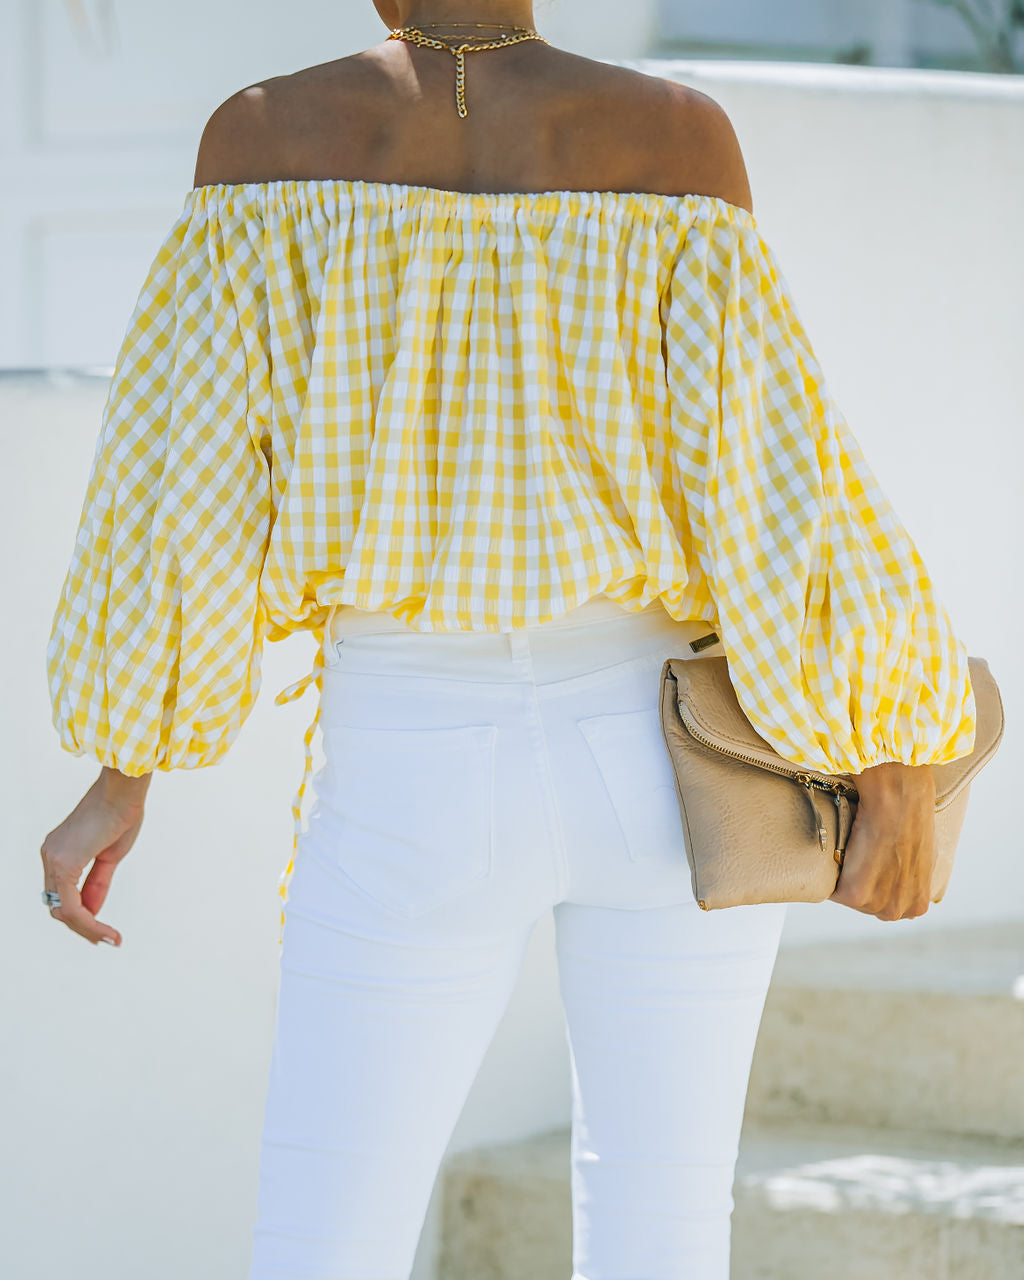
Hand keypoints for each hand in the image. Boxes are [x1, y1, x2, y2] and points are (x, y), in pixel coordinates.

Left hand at [40, 769, 149, 945]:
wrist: (123, 792)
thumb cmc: (121, 813)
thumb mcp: (110, 855)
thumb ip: (97, 882)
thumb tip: (91, 911)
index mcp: (59, 850)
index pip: (62, 891)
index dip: (81, 914)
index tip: (103, 929)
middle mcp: (50, 855)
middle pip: (58, 904)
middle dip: (82, 925)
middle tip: (107, 939)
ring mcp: (53, 859)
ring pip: (62, 909)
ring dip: (87, 928)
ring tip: (111, 939)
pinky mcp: (63, 864)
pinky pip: (71, 906)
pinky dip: (88, 923)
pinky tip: (106, 932)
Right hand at [829, 761, 936, 920]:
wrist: (900, 802)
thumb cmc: (912, 821)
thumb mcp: (923, 859)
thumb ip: (912, 879)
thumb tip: (898, 874)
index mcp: (917, 907)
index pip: (885, 906)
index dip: (875, 884)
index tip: (871, 865)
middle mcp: (898, 911)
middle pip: (865, 906)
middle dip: (859, 884)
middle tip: (860, 856)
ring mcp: (877, 905)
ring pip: (847, 898)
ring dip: (844, 877)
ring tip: (854, 851)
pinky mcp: (855, 895)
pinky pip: (832, 890)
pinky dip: (832, 872)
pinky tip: (844, 851)